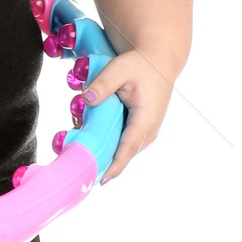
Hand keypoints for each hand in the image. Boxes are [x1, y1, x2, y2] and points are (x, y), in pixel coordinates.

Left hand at [81, 49, 175, 182]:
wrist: (159, 61)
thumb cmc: (141, 64)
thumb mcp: (120, 68)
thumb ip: (103, 84)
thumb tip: (86, 99)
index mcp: (146, 119)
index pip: (128, 149)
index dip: (114, 166)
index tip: (101, 180)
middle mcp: (150, 130)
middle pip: (124, 154)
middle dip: (104, 163)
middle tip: (81, 169)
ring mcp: (148, 132)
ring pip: (124, 150)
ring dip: (106, 154)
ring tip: (85, 156)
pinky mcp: (143, 129)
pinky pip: (125, 144)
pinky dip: (111, 146)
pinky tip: (94, 143)